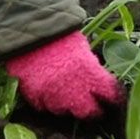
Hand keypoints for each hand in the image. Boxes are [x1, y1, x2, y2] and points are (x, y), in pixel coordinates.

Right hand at [4, 31, 123, 118]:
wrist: (27, 27)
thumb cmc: (58, 33)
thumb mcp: (81, 46)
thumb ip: (90, 67)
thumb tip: (96, 81)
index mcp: (89, 71)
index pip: (109, 94)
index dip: (112, 97)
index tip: (111, 99)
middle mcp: (72, 87)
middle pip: (87, 111)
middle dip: (90, 109)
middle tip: (90, 106)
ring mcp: (51, 93)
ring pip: (63, 110)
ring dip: (65, 104)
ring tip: (63, 93)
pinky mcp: (33, 95)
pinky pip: (42, 106)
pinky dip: (45, 100)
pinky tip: (46, 89)